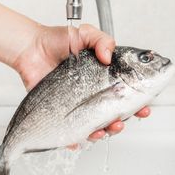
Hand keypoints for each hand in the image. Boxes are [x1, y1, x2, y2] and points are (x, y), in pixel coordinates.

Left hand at [13, 23, 150, 143]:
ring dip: (104, 132)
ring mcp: (77, 105)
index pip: (125, 94)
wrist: (31, 48)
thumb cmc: (56, 41)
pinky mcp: (60, 112)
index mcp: (102, 78)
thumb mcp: (84, 34)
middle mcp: (91, 94)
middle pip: (113, 114)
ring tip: (105, 129)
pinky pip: (70, 131)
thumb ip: (102, 41)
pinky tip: (78, 140)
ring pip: (96, 125)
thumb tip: (108, 57)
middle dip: (122, 121)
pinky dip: (76, 140)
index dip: (137, 102)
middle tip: (122, 120)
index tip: (144, 107)